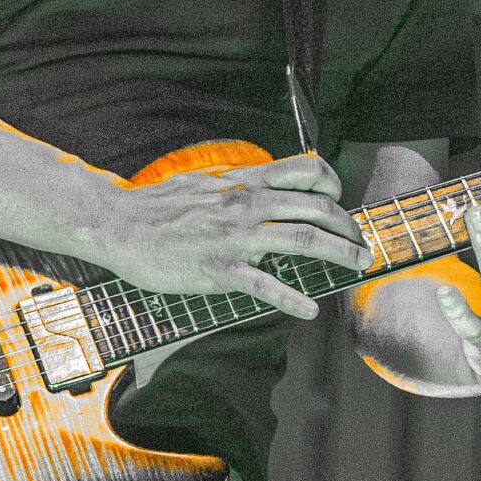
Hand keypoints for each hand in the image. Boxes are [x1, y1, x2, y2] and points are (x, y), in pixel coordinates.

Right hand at [96, 153, 369, 319]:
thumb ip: (238, 185)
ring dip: (339, 253)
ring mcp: (235, 239)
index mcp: (244, 183)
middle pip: (316, 208)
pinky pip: (265, 285)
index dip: (333, 185)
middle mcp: (247, 206)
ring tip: (358, 266)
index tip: (340, 202)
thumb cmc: (158, 205)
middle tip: (362, 244)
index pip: (305, 170)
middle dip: (348, 227)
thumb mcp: (205, 182)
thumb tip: (262, 187)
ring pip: (302, 240)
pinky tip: (310, 310)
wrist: (119, 223)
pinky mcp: (219, 270)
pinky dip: (293, 299)